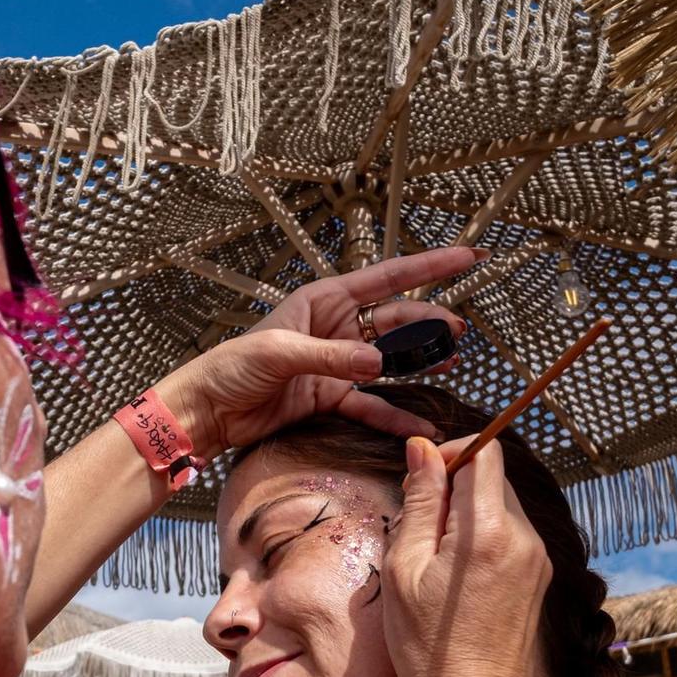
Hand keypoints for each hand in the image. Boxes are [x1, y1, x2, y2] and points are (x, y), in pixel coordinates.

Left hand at [156, 247, 476, 457]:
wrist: (208, 410)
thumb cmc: (232, 367)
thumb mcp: (280, 353)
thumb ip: (332, 356)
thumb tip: (376, 361)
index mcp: (324, 300)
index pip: (387, 278)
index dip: (430, 266)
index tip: (468, 256)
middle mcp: (336, 327)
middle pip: (396, 320)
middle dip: (430, 322)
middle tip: (458, 332)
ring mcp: (337, 363)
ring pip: (391, 359)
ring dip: (421, 361)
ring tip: (450, 361)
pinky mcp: (331, 396)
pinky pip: (371, 403)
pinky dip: (394, 412)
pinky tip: (420, 420)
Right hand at [379, 434, 552, 676]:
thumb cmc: (428, 648)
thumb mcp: (405, 570)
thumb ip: (420, 502)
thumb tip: (422, 449)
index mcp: (488, 531)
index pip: (484, 452)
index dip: (449, 452)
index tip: (419, 478)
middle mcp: (524, 538)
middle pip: (493, 477)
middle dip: (454, 485)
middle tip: (417, 525)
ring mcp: (537, 559)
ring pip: (500, 505)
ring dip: (465, 513)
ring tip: (432, 557)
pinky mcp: (539, 577)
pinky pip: (508, 535)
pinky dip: (479, 537)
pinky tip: (453, 576)